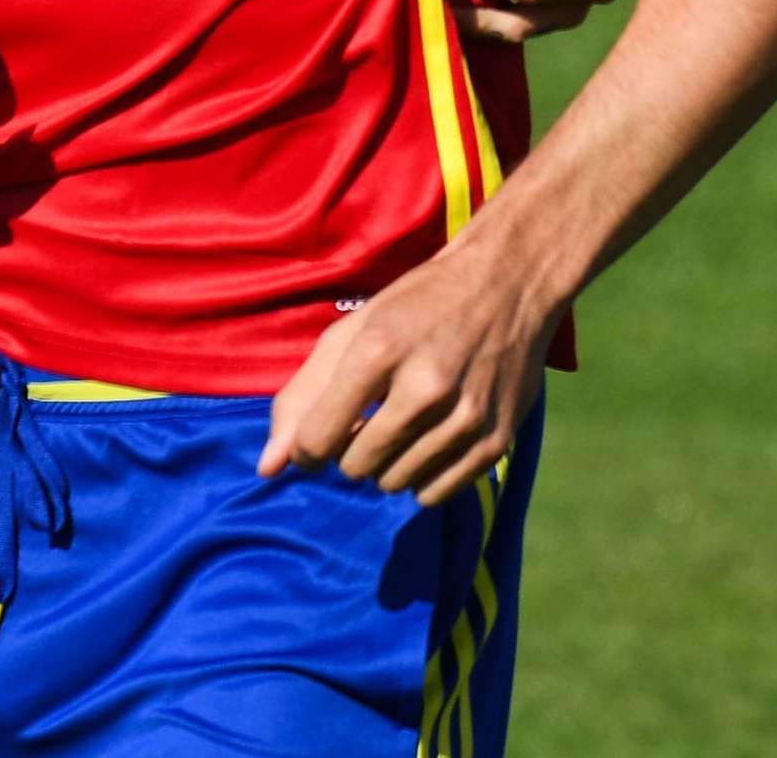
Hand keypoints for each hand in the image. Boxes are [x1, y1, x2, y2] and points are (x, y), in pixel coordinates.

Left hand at [259, 231, 555, 505]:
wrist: (509, 282)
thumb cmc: (418, 306)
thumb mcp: (353, 332)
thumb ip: (302, 398)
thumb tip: (267, 469)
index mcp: (379, 351)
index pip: (317, 440)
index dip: (309, 447)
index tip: (320, 435)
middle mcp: (425, 387)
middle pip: (356, 467)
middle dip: (352, 451)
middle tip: (373, 417)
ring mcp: (465, 416)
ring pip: (395, 483)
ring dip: (389, 464)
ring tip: (405, 423)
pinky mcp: (496, 439)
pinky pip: (434, 494)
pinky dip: (424, 476)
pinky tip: (432, 440)